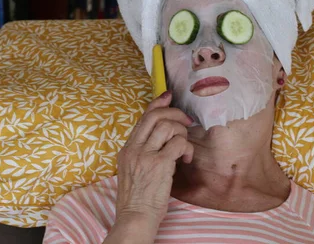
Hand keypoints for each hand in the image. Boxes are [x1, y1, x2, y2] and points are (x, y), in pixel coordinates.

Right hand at [114, 90, 193, 227]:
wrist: (135, 217)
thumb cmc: (137, 198)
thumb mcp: (132, 170)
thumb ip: (142, 152)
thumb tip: (162, 139)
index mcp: (127, 148)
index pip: (142, 118)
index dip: (157, 103)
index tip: (168, 96)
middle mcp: (134, 148)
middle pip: (154, 116)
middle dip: (175, 114)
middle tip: (186, 121)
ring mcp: (145, 155)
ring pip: (167, 127)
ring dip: (182, 134)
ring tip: (184, 148)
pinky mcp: (159, 164)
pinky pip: (178, 144)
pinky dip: (186, 149)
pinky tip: (185, 160)